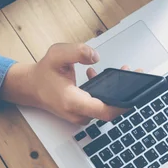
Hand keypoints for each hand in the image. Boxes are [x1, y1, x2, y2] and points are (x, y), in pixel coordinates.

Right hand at [0, 43, 131, 124]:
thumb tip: (95, 56)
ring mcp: (81, 116)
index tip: (137, 92)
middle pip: (110, 109)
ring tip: (122, 71)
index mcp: (73, 101)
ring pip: (106, 108)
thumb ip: (77, 51)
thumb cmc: (43, 74)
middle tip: (134, 74)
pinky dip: (106, 93)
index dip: (124, 104)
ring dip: (116, 91)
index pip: (106, 110)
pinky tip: (101, 76)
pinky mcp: (82, 113)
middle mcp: (78, 113)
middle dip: (124, 92)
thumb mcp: (57, 54)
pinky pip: (100, 106)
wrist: (30, 87)